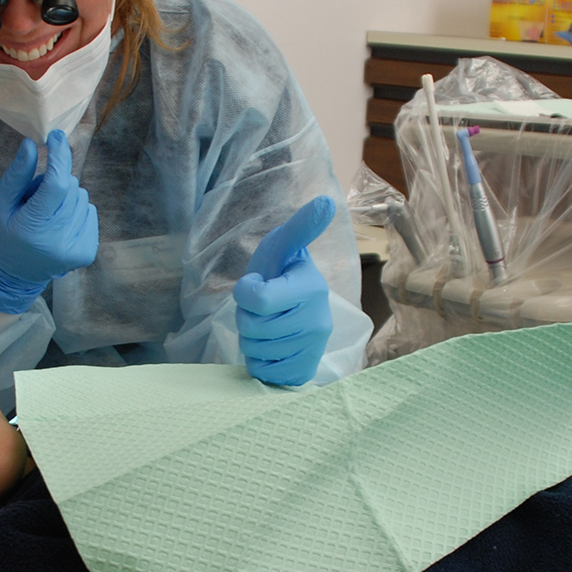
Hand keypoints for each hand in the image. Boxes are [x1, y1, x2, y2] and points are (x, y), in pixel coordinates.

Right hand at [0, 130, 99, 314]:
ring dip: (65, 197)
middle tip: (36, 196)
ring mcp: (75, 250)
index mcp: (32, 228)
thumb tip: (32, 144)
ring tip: (45, 213)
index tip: (57, 136)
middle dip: (55, 180)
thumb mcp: (0, 202)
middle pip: (70, 187)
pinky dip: (76, 210)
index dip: (59, 156)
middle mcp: (58, 242)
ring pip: (82, 198)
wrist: (13, 274)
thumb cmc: (3, 233)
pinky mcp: (87, 253)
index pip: (56, 183)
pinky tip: (59, 223)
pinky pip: (90, 212)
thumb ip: (17, 174)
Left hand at [234, 197, 335, 386]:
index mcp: (312, 286)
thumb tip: (325, 201)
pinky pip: (263, 370)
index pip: (258, 299)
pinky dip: (259, 360)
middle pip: (252, 326)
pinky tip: (272, 346)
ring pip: (255, 350)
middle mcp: (319, 320)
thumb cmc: (280, 273)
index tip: (258, 284)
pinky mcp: (304, 370)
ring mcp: (314, 349)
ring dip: (251, 339)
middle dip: (246, 316)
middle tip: (262, 308)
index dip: (246, 292)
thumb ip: (300, 226)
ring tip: (267, 325)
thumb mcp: (283, 247)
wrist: (293, 311)